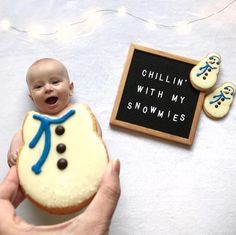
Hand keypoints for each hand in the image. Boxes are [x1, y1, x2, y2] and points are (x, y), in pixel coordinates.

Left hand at [0, 159, 120, 234]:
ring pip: (4, 223)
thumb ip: (107, 195)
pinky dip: (17, 218)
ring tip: (27, 191)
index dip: (6, 184)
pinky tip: (33, 213)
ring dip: (11, 204)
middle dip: (10, 192)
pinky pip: (12, 230)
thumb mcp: (94, 228)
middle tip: (24, 177)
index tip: (19, 170)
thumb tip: (113, 167)